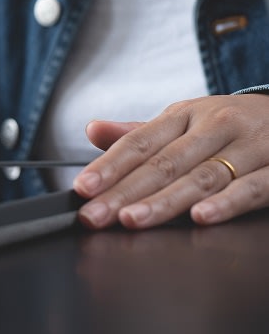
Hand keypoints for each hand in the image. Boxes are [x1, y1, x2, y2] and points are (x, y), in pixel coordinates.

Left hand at [73, 94, 268, 228]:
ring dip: (164, 201)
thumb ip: (140, 133)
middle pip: (164, 163)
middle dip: (124, 192)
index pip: (140, 141)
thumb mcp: (187, 120)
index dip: (108, 165)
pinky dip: (225, 203)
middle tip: (94, 216)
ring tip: (132, 219)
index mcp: (186, 115)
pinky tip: (199, 217)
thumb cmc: (234, 124)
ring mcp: (251, 145)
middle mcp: (217, 125)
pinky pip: (252, 188)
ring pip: (202, 176)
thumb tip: (91, 130)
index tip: (82, 188)